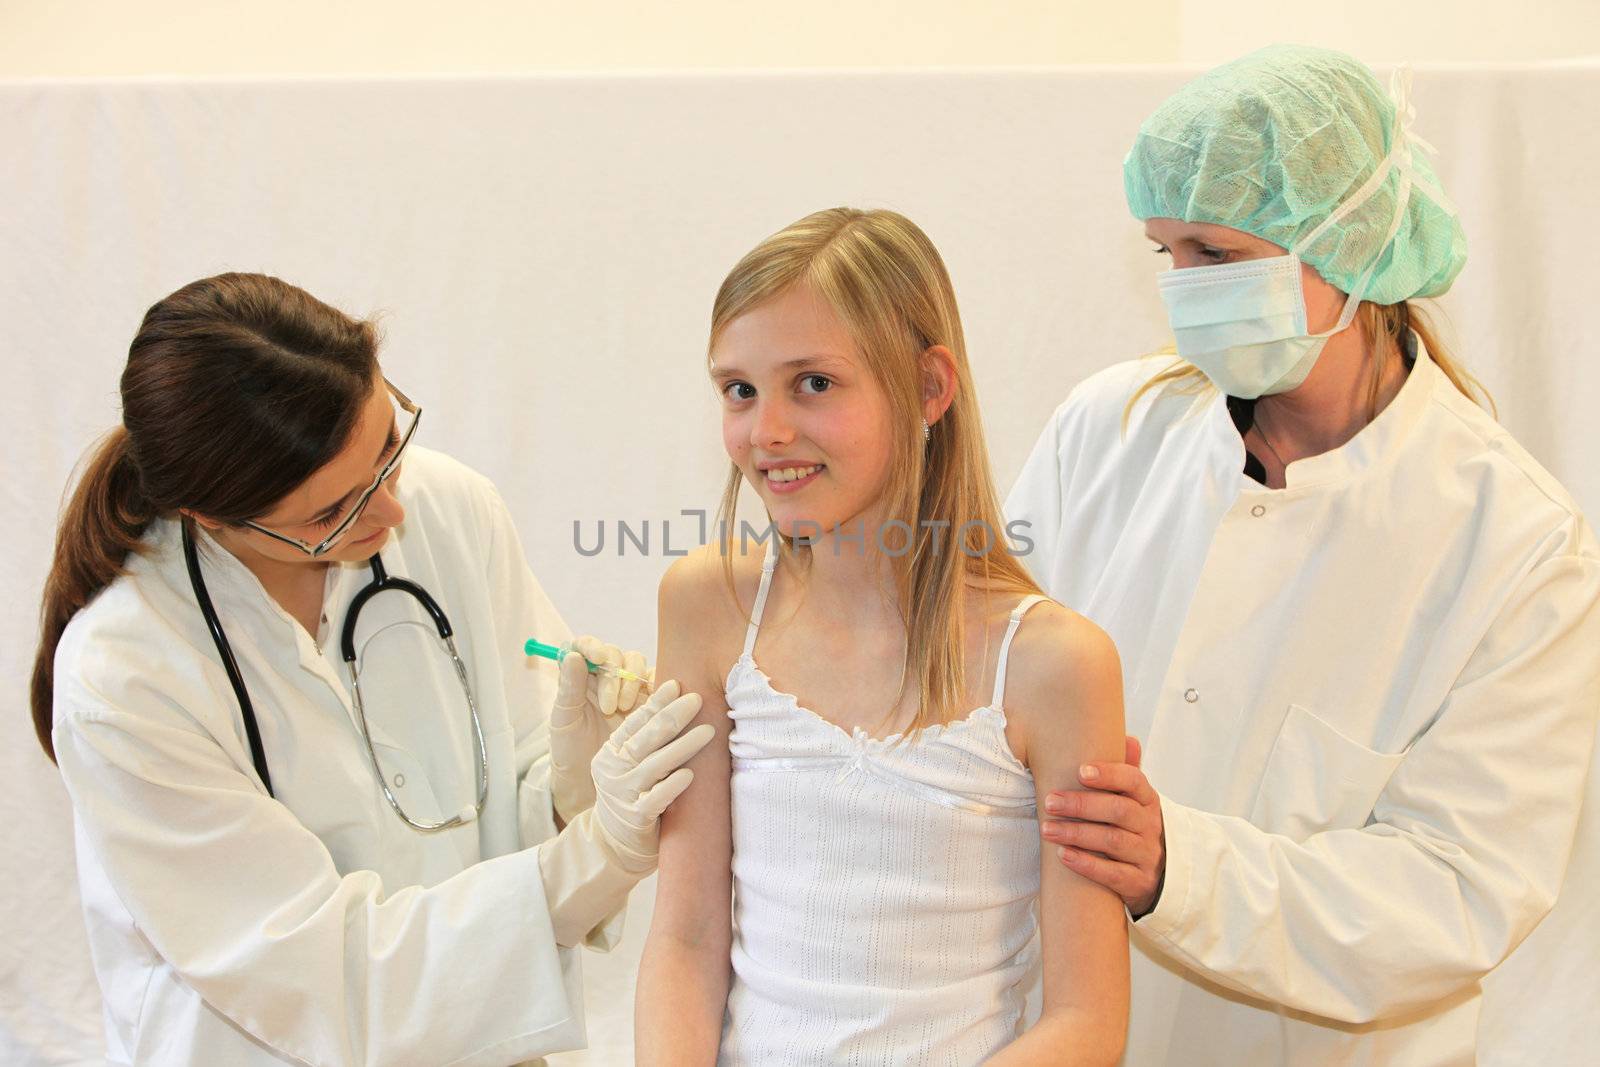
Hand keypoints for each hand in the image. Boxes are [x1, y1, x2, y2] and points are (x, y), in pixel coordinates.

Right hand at [536, 679, 711, 944]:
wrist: (613, 844)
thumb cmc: (632, 795)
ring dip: (683, 746)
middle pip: (646, 738)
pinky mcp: (636, 818)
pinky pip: (657, 799)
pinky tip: (690, 774)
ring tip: (709, 731)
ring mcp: (623, 794)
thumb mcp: (630, 764)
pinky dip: (673, 786)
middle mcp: (613, 770)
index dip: (657, 702)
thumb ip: (647, 739)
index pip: (635, 721)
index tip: (678, 685)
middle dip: (673, 716)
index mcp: (610, 751)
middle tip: (698, 699)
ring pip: (655, 765)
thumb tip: (678, 700)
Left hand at [550, 635, 649, 821]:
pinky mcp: (650, 704)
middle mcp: (606, 678)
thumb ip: (569, 688)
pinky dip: (658, 691)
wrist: (591, 785)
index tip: (596, 657)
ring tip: (625, 709)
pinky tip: (651, 707)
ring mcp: (630, 690)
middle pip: (617, 656)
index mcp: (581, 676)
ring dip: (634, 682)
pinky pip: (659, 688)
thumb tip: (572, 656)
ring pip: (639, 667)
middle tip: (609, 705)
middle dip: (615, 675)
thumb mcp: (564, 721)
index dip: (592, 645)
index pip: (586, 646)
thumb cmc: (570, 752)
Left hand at [1040, 735, 1166, 917]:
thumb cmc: (1135, 828)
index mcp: (1149, 801)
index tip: (1080, 771)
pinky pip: (1113, 874)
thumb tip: (1129, 738)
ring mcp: (1147, 856)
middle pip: (1118, 811)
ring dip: (1077, 834)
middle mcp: (1151, 827)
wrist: (1160, 876)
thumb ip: (1128, 772)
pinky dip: (1087, 864)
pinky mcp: (1139, 883)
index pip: (1134, 781)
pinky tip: (1063, 855)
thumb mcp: (1135, 801)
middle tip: (1049, 801)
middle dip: (1081, 805)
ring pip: (1113, 842)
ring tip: (1047, 829)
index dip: (1109, 774)